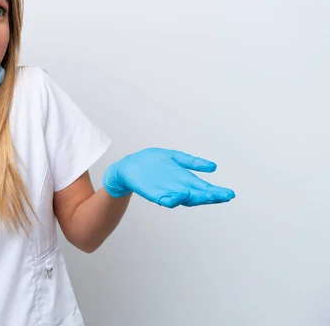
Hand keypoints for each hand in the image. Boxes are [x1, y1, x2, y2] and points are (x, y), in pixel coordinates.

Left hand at [102, 148, 234, 207]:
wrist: (129, 166)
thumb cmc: (152, 162)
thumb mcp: (175, 157)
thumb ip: (192, 162)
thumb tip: (213, 167)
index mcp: (185, 180)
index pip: (204, 188)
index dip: (216, 192)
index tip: (229, 194)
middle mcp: (179, 189)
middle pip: (198, 195)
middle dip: (211, 196)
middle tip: (225, 196)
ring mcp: (167, 192)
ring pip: (185, 199)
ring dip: (197, 197)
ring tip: (209, 195)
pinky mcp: (155, 194)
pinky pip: (166, 199)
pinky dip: (175, 198)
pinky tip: (183, 194)